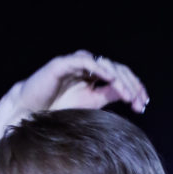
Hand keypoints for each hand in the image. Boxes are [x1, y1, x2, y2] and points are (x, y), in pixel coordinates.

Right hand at [14, 50, 148, 114]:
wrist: (30, 112)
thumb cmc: (57, 109)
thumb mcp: (90, 103)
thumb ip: (107, 95)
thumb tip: (130, 94)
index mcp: (94, 76)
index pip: (120, 77)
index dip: (134, 88)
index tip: (142, 105)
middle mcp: (87, 66)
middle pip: (117, 69)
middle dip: (131, 85)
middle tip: (140, 102)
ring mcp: (75, 63)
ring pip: (105, 64)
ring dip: (120, 80)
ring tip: (129, 96)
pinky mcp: (63, 63)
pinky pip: (86, 62)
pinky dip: (101, 69)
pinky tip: (112, 80)